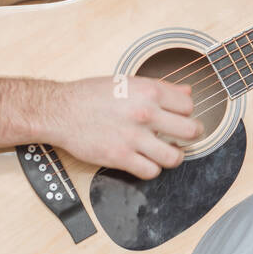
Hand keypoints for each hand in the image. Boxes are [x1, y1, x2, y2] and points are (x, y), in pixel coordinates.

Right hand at [48, 76, 203, 179]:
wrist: (61, 111)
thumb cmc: (91, 95)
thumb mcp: (128, 81)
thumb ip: (160, 87)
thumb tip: (186, 91)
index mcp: (149, 91)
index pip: (188, 105)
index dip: (187, 112)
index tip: (181, 116)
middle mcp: (145, 114)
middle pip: (190, 130)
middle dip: (192, 135)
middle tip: (186, 136)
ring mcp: (133, 137)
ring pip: (174, 157)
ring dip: (174, 156)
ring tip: (168, 152)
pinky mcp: (120, 157)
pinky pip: (151, 172)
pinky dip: (152, 169)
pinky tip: (146, 161)